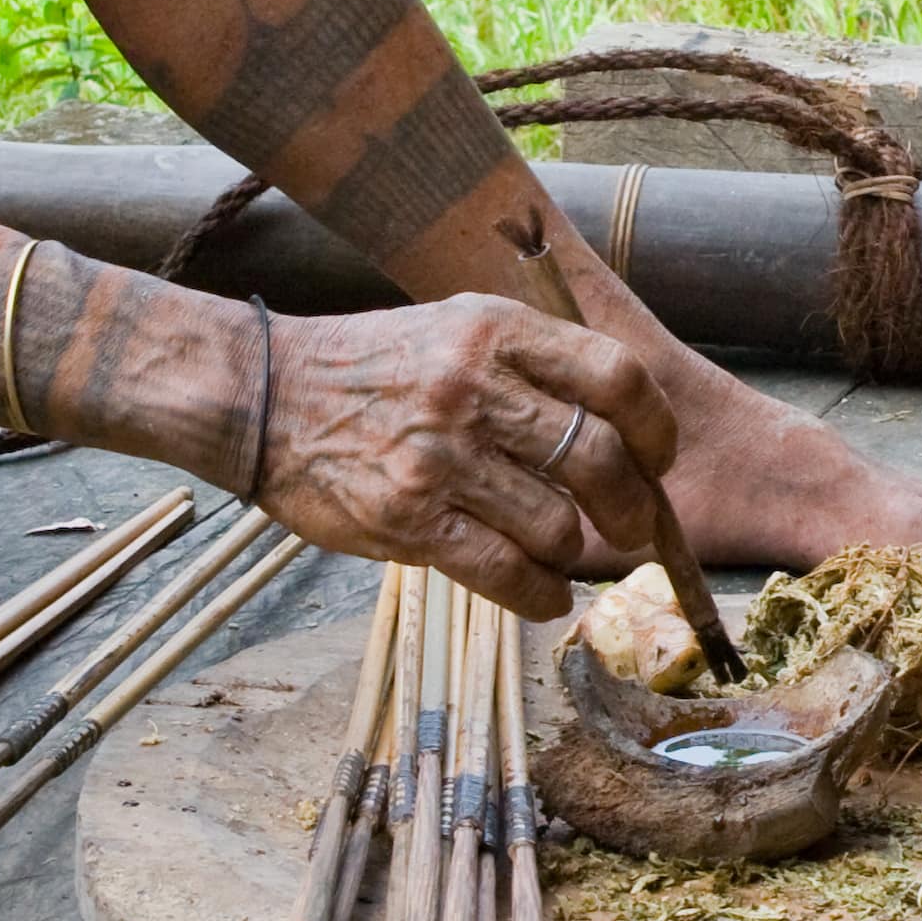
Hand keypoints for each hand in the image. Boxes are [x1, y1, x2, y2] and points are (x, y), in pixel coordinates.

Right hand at [238, 293, 677, 618]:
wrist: (265, 396)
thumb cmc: (373, 365)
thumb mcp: (458, 325)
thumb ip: (532, 361)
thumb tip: (619, 424)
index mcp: (495, 331)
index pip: (615, 377)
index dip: (654, 427)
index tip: (656, 457)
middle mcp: (473, 389)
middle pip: (598, 458)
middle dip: (633, 507)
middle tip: (634, 526)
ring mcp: (439, 458)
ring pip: (555, 525)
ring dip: (574, 552)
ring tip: (564, 552)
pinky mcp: (408, 520)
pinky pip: (503, 572)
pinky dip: (538, 594)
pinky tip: (543, 594)